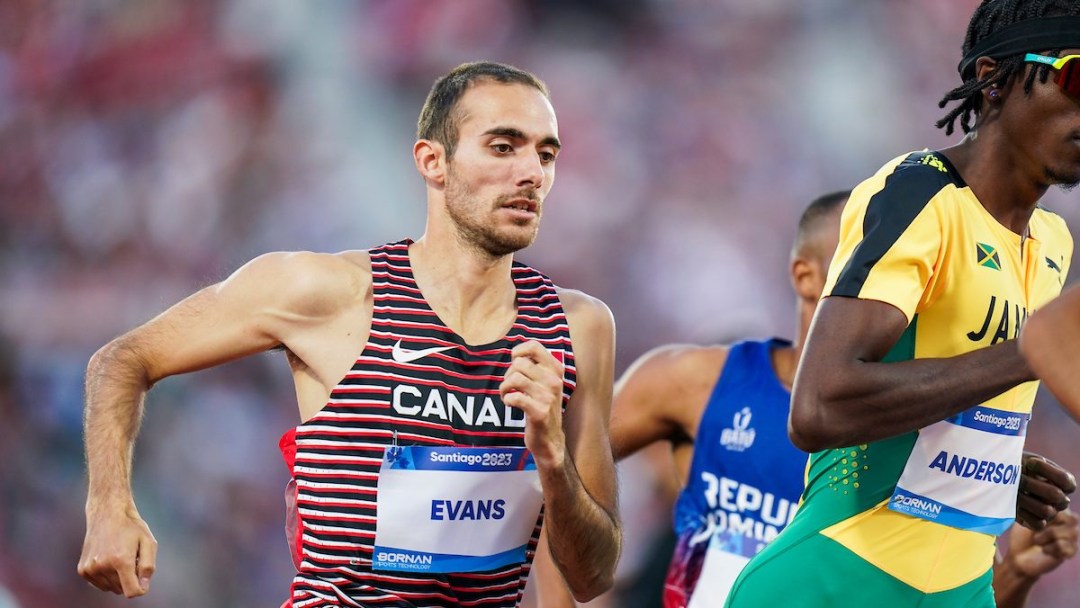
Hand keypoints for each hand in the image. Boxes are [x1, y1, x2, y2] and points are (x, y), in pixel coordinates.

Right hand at [78, 505, 157, 596]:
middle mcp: (103, 566)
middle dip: (130, 578)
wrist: (107, 513)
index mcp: (121, 560)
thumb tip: (143, 588)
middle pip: (122, 589)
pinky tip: (109, 559)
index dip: (140, 588)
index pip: (131, 591)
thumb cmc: (131, 527)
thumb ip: (148, 566)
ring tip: (119, 557)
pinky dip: (106, 577)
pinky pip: (99, 584)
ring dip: (118, 578)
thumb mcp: (148, 542)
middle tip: (130, 559)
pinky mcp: (83, 570)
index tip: (142, 579)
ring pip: (110, 588)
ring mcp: (90, 569)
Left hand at [500, 340, 565, 467]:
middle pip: (519, 363)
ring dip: (504, 387)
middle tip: (509, 386)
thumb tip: (515, 353)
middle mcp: (554, 381)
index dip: (518, 351)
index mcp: (556, 370)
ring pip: (515, 378)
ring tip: (506, 394)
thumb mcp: (545, 383)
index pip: (534, 346)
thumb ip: (535, 367)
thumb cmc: (542, 407)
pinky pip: (514, 397)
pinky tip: (510, 404)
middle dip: (508, 374)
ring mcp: (548, 397)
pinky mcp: (539, 412)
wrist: (550, 439)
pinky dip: (506, 399)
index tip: (514, 364)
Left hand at [1006, 509, 1078, 577]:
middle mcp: (1070, 521)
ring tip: (1036, 540)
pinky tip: (1044, 550)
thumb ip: (1037, 506)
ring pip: (1066, 533)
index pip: (1061, 504)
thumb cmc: (1021, 534)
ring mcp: (1073, 537)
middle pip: (1071, 519)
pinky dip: (1049, 549)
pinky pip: (1063, 547)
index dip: (1046, 510)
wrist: (1019, 556)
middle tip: (1033, 530)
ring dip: (1045, 537)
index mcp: (1060, 510)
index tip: (1033, 516)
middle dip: (1047, 524)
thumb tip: (1042, 496)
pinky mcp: (1071, 551)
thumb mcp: (1026, 517)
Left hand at [1015, 452, 1075, 529]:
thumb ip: (1037, 464)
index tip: (1031, 462)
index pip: (1066, 481)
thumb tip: (1037, 466)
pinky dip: (1024, 513)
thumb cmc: (1017, 467)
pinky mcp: (1037, 524)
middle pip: (1056, 496)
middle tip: (1017, 479)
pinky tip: (1013, 504)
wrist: (999, 481)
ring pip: (1046, 511)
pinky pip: (1037, 523)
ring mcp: (1051, 513)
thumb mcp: (1027, 460)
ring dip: (1025, 499)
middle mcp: (1060, 500)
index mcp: (1062, 483)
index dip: (1048, 471)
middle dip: (1032, 485)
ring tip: (1013, 492)